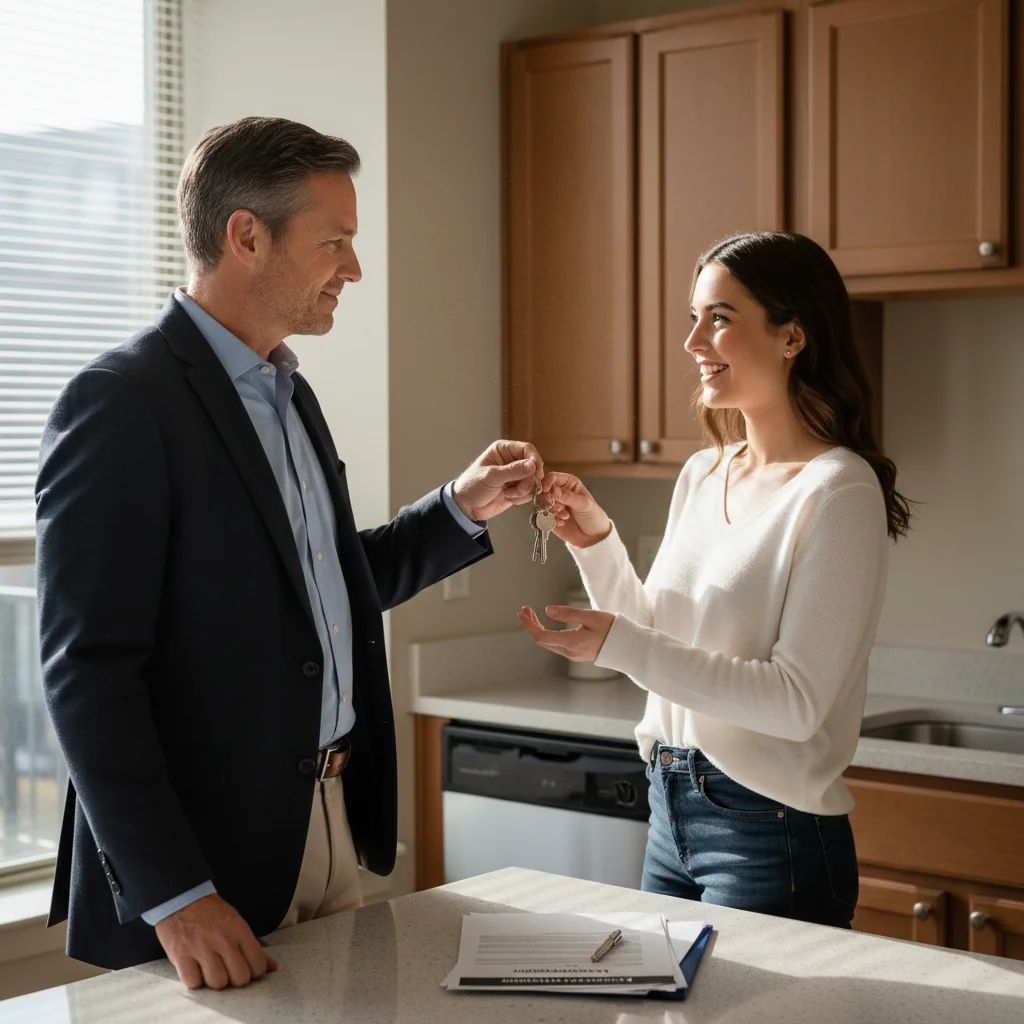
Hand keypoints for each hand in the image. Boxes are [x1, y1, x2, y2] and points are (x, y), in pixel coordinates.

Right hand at [154, 893, 277, 990]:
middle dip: (236, 979)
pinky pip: (194, 983)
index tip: (248, 970)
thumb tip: (273, 967)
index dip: (255, 972)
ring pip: (218, 983)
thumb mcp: (237, 924)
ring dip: (215, 981)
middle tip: (229, 971)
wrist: (182, 899)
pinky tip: (196, 971)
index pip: (257, 964)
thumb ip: (254, 947)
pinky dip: (195, 981)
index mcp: (239, 930)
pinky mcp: (181, 956)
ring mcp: (201, 948)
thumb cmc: (211, 913)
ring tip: (212, 971)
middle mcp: (222, 940)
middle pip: (240, 978)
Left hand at [452, 440, 543, 520]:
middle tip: (519, 488)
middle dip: (528, 480)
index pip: (527, 449)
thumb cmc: (472, 486)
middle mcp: (512, 461)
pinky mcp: (518, 489)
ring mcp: (516, 476)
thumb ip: (513, 471)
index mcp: (504, 450)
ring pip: (533, 481)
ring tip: (507, 493)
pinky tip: (508, 497)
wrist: (466, 507)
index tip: (537, 472)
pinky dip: (521, 497)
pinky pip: (529, 492)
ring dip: (523, 490)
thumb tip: (532, 465)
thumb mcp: (491, 476)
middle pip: (533, 466)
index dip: (535, 459)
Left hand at [517, 605, 614, 661]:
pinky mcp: (576, 654)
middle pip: (542, 640)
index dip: (529, 625)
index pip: (541, 636)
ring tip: (533, 615)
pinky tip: (546, 625)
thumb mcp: (590, 616)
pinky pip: (556, 645)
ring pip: (548, 643)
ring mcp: (572, 654)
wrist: (626, 646)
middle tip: (526, 610)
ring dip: (538, 629)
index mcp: (571, 643)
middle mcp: (569, 652)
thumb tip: (548, 610)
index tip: (522, 613)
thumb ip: (568, 613)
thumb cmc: (611, 629)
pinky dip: (547, 634)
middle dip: (531, 625)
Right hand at [540, 472, 611, 548]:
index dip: (547, 483)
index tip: (546, 491)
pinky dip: (550, 520)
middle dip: (549, 500)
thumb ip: (568, 497)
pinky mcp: (550, 518)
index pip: (552, 477)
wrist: (594, 537)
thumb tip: (553, 489)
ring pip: (541, 504)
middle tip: (559, 508)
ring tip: (565, 516)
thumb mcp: (584, 505)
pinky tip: (562, 523)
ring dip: (551, 511)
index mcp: (569, 483)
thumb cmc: (593, 516)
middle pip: (543, 491)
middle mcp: (559, 493)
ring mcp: (553, 506)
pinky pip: (542, 517)